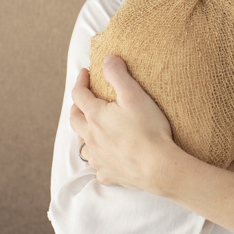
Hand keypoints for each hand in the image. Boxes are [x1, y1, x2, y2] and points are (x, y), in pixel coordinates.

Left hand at [70, 55, 174, 189]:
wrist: (159, 167)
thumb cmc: (148, 129)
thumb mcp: (134, 94)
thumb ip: (118, 74)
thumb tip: (107, 59)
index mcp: (95, 116)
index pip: (79, 94)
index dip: (81, 80)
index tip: (85, 72)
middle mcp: (91, 137)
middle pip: (74, 119)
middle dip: (77, 105)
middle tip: (84, 98)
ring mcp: (98, 157)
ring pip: (82, 145)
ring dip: (83, 133)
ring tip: (91, 128)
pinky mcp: (108, 173)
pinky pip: (97, 166)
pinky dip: (98, 159)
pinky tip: (105, 157)